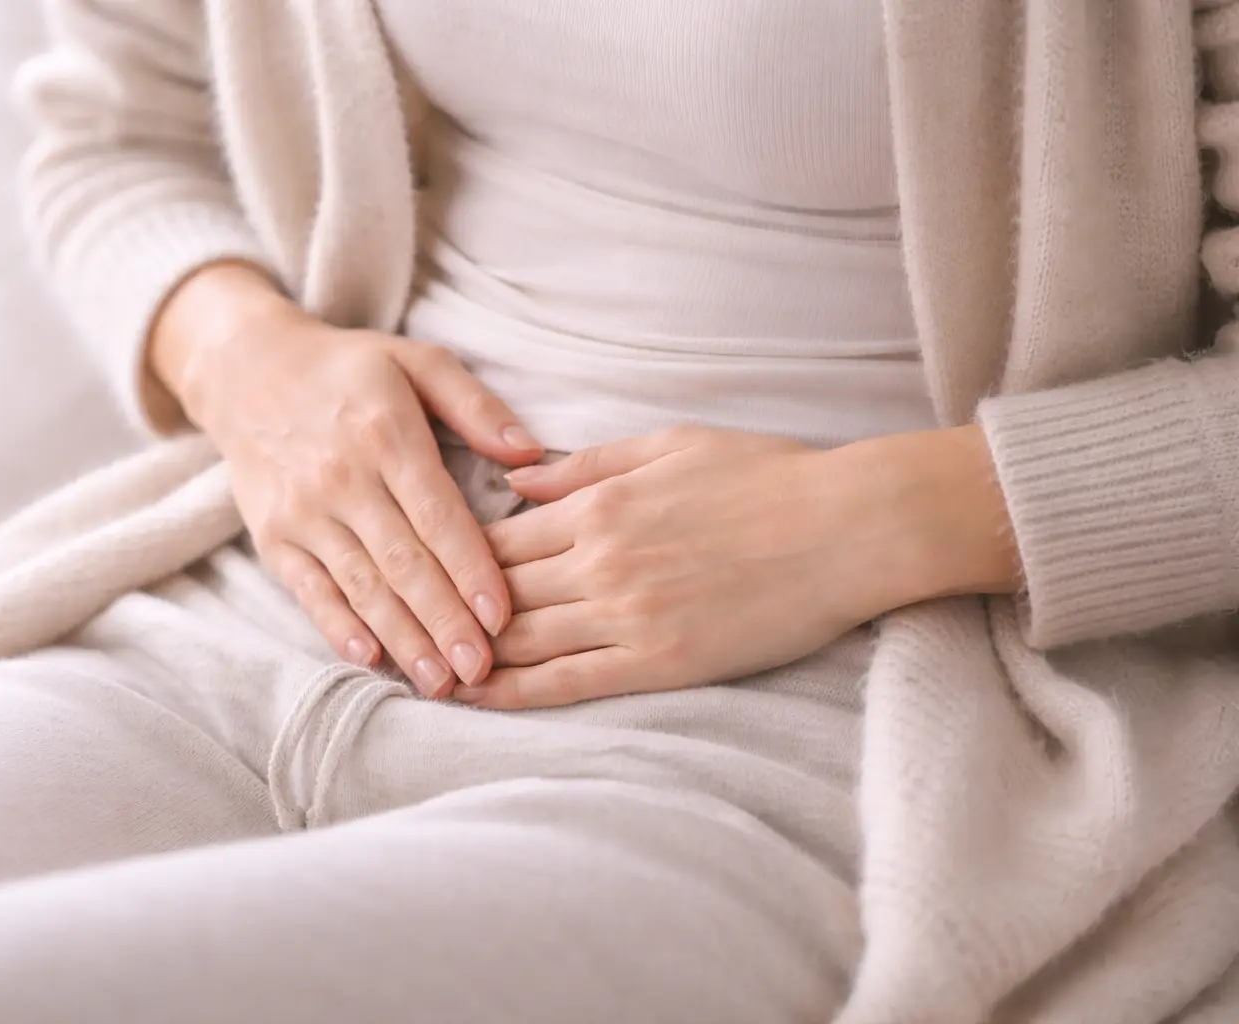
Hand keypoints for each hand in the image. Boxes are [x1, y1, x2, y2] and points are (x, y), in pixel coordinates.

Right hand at [151, 262, 543, 696]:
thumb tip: (529, 451)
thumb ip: (476, 405)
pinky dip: (337, 628)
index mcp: (386, 434)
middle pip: (402, 563)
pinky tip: (370, 659)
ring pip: (361, 586)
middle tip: (481, 670)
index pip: (438, 516)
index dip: (471, 570)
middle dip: (444, 622)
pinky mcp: (273, 536)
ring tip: (440, 681)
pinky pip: (309, 590)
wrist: (248, 369)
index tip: (502, 616)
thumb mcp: (417, 361)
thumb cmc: (350, 370)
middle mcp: (341, 478)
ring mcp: (302, 512)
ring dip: (402, 639)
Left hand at [459, 424, 1018, 709]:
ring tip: (414, 667)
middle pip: (496, 590)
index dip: (452, 556)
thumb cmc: (766, 476)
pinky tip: (475, 697)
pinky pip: (569, 680)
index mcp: (598, 505)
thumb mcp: (669, 445)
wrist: (849, 526)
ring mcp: (628, 614)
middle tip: (396, 625)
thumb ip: (584, 466)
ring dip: (463, 654)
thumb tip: (514, 479)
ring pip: (520, 637)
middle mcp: (601, 560)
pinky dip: (514, 691)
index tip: (419, 566)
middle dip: (442, 607)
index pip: (498, 536)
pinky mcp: (660, 661)